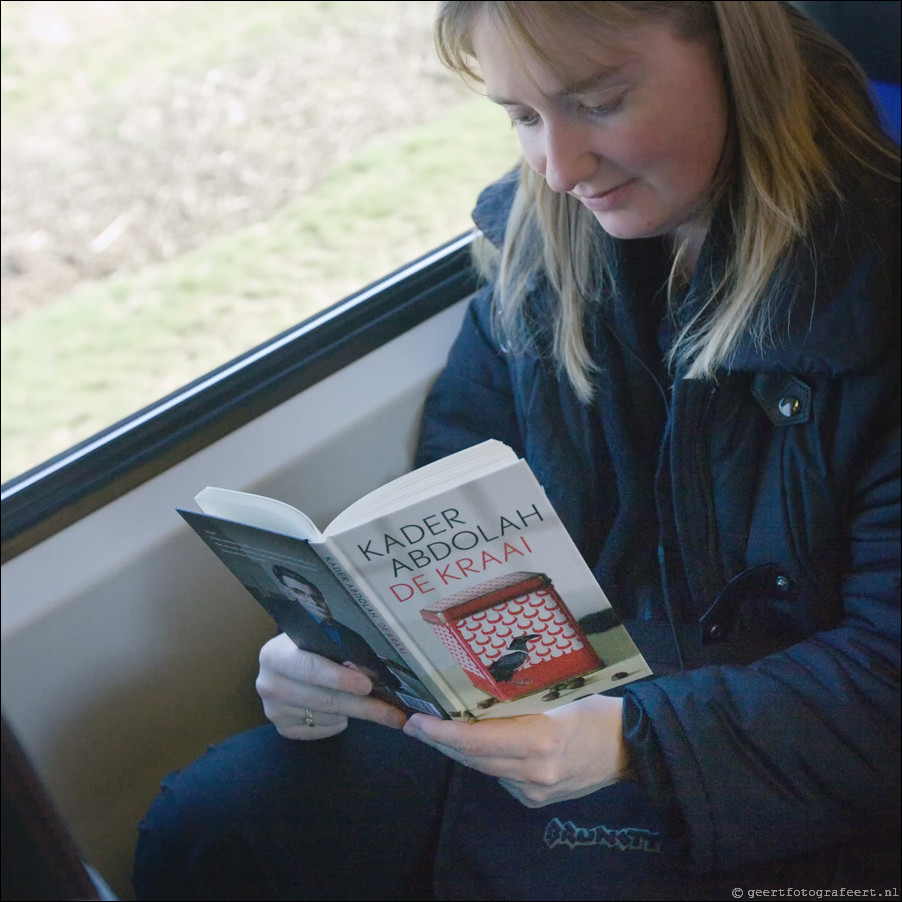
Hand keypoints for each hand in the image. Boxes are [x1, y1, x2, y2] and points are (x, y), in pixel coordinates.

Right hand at [256, 633, 407, 739]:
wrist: (288, 661)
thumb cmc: (311, 646)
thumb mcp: (320, 640)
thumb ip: (340, 651)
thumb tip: (376, 669)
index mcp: (275, 654)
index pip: (310, 669)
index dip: (339, 678)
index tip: (367, 686)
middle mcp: (268, 683)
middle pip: (322, 699)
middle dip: (362, 706)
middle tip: (393, 713)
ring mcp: (272, 709)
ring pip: (325, 717)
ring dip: (353, 713)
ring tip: (372, 704)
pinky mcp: (281, 728)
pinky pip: (319, 731)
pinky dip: (338, 724)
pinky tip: (344, 713)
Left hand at [402, 694, 629, 806]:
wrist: (627, 747)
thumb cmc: (591, 708)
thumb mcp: (554, 695)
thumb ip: (515, 700)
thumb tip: (472, 692)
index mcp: (539, 738)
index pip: (475, 741)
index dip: (440, 732)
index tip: (416, 720)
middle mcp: (533, 770)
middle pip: (472, 758)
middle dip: (440, 740)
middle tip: (414, 723)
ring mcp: (534, 790)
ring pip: (483, 769)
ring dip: (460, 750)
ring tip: (439, 728)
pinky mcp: (535, 801)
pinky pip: (499, 777)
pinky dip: (488, 761)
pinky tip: (486, 744)